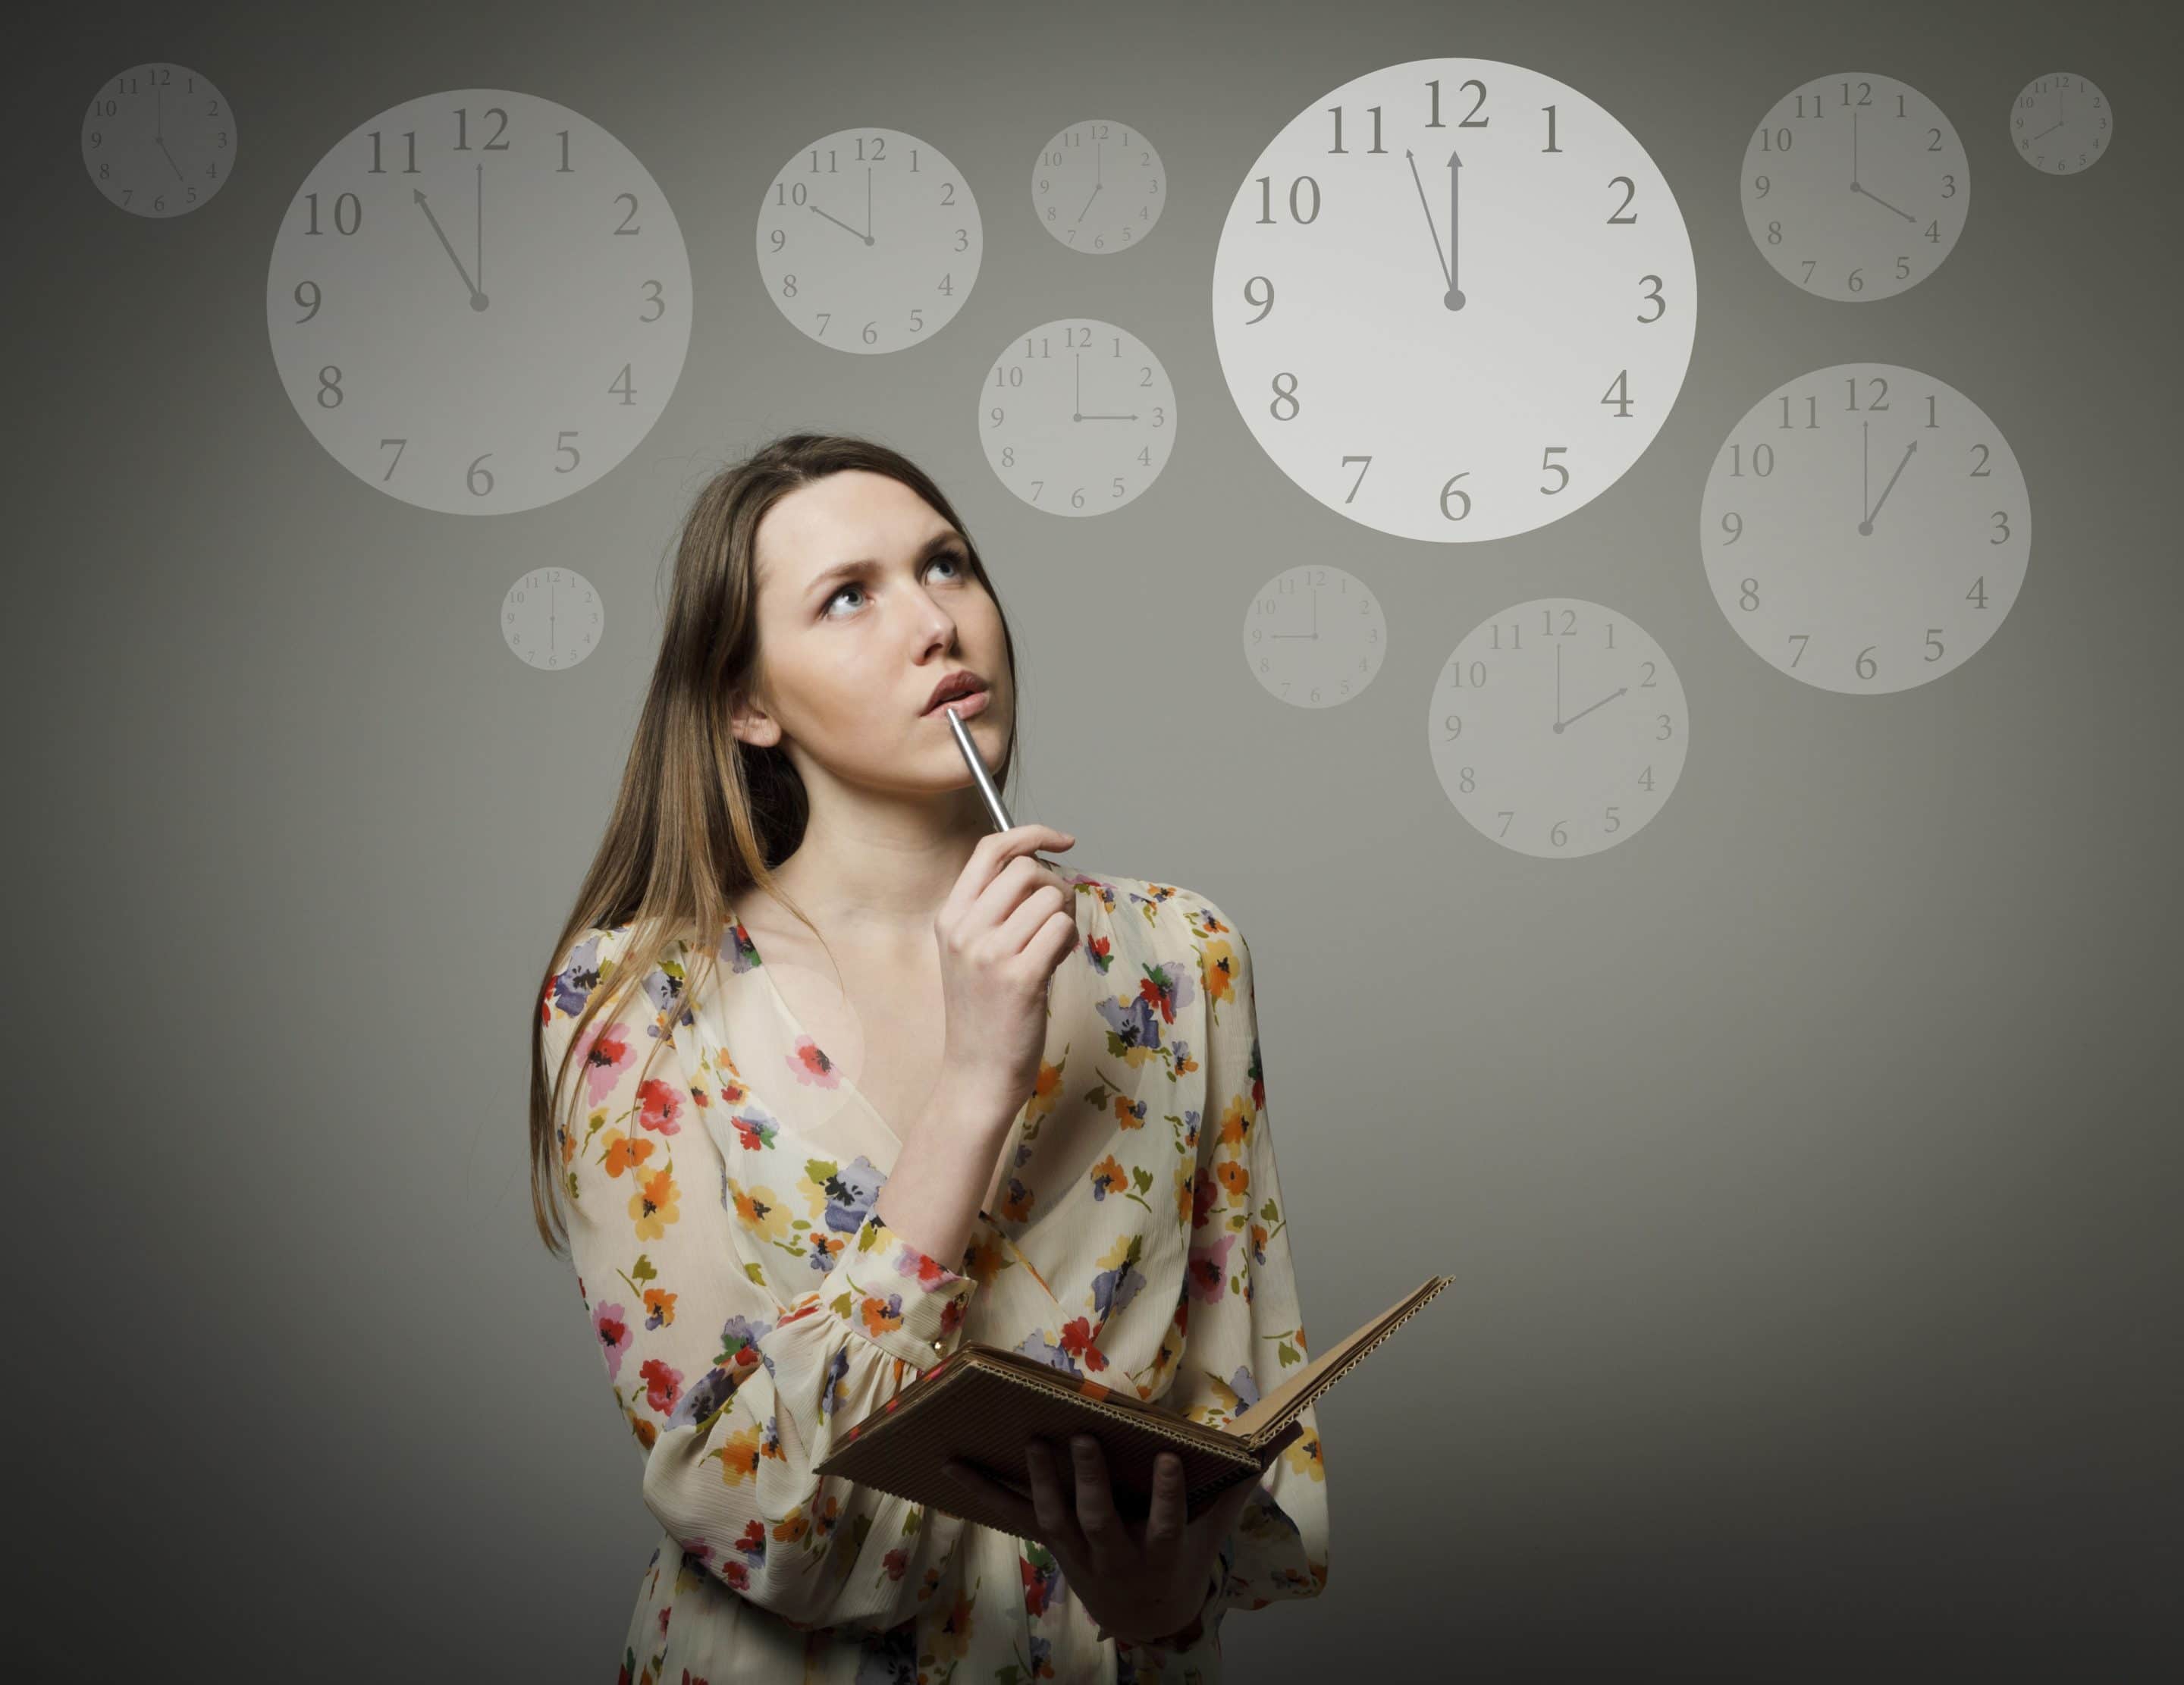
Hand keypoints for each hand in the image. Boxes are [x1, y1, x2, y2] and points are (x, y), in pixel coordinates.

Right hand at [932, 825, 1078, 1121]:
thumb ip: (996, 911)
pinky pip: (1062, 929)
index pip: (990, 850)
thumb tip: (1042, 870)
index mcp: (950, 918)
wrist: (977, 1074)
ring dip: (1066, 917)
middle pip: (1027, 869)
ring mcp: (990, 954)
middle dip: (1057, 884)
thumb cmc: (984, 1013)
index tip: (1061, 839)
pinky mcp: (1020, 978)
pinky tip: (1058, 962)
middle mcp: (965, 930)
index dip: (1031, 834)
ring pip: (1051, 898)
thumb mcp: (970, 953)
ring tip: (1056, 947)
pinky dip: (1069, 941)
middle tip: (1059, 915)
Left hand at [945, 1433, 1256, 1645]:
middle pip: (1098, 1521)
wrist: (1143, 1618)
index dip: (1163, 1495)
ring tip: (1034, 1442)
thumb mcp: (1215, 1528)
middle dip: (1090, 1482)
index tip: (1165, 1459)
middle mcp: (1114, 1556)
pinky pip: (1011, 1515)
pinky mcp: (1050, 1543)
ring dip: (1041, 1481)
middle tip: (1083, 1439)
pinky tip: (948, 1463)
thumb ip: (1244, 1479)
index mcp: (1160, 1552)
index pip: (1164, 1524)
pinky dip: (979, 1489)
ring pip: (1053, 1519)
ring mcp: (1076, 1553)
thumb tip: (1286, 1431)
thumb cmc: (1184, 1558)